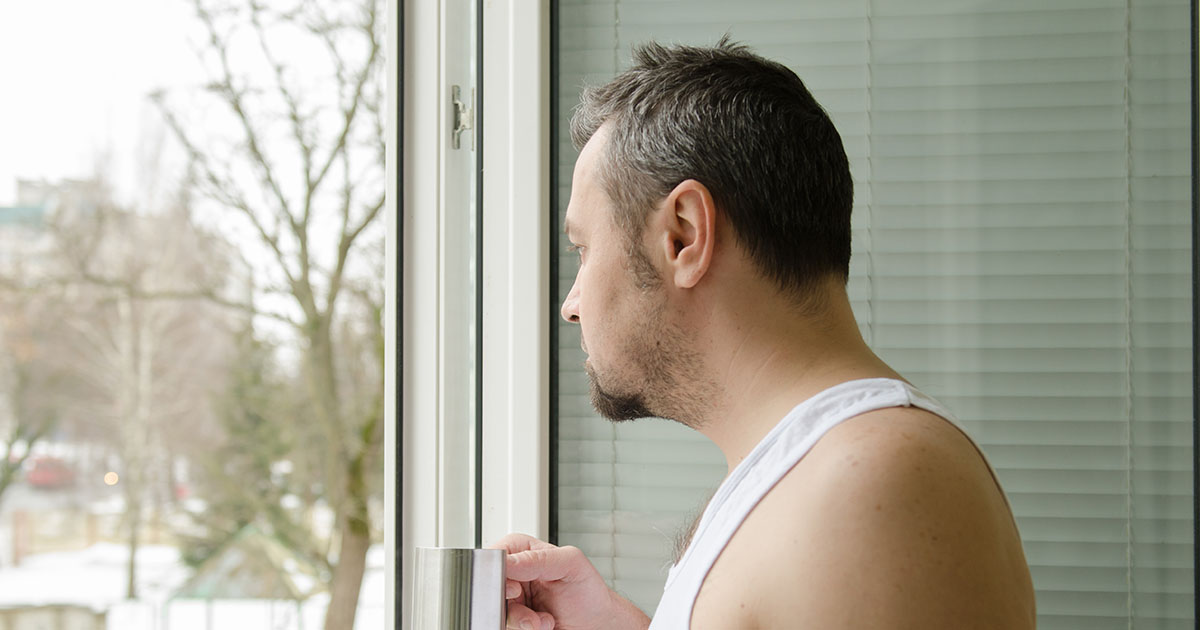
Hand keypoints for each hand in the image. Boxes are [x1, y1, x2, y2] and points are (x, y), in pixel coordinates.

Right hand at [490, 533, 650, 629]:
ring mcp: (512, 599)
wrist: (596, 623)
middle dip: (509, 603)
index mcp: (522, 550)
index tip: (514, 589)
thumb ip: (540, 559)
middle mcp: (513, 574)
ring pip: (495, 610)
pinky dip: (522, 629)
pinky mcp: (515, 619)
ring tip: (543, 621)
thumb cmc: (588, 590)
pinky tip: (542, 625)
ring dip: (520, 621)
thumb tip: (509, 561)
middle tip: (531, 611)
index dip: (499, 573)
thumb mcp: (571, 564)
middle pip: (489, 586)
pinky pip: (505, 625)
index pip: (494, 555)